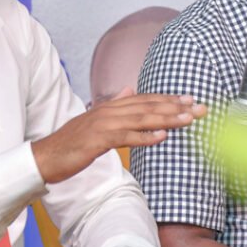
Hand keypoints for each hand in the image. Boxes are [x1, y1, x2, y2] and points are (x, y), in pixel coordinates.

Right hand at [31, 88, 205, 183]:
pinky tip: (162, 136)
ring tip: (188, 119)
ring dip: (167, 118)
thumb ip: (114, 104)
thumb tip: (130, 89)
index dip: (169, 99)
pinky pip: (126, 137)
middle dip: (176, 106)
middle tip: (200, 107)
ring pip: (141, 119)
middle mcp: (109, 111)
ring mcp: (103, 124)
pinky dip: (145, 136)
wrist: (46, 156)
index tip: (191, 100)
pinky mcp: (98, 140)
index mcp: (110, 107)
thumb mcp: (95, 120)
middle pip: (148, 106)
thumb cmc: (71, 143)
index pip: (145, 100)